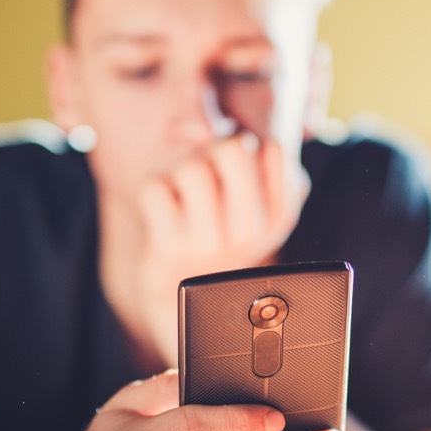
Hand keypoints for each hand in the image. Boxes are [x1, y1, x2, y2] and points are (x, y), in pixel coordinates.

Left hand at [100, 134, 309, 367]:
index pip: (273, 149)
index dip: (247, 145)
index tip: (235, 169)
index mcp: (279, 216)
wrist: (189, 297)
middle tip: (206, 171)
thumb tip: (230, 132)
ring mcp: (209, 243)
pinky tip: (163, 208)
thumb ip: (262, 163)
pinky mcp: (169, 248)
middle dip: (212, 149)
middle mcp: (250, 232)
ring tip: (182, 192)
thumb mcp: (256, 205)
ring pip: (190, 168)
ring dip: (179, 169)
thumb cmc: (221, 236)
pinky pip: (154, 188)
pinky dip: (152, 188)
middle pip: (232, 149)